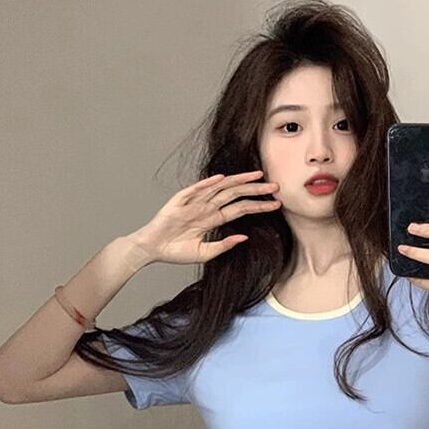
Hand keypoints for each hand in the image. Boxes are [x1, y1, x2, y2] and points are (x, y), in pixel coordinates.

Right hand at [130, 169, 281, 265]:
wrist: (152, 249)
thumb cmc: (175, 251)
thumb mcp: (204, 253)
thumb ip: (224, 245)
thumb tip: (244, 238)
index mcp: (213, 218)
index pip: (241, 208)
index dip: (258, 206)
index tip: (276, 204)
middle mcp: (206, 207)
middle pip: (235, 194)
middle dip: (255, 190)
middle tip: (275, 186)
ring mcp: (194, 202)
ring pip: (220, 188)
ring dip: (238, 181)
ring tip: (257, 175)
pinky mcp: (179, 201)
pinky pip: (195, 190)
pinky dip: (207, 184)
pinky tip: (221, 178)